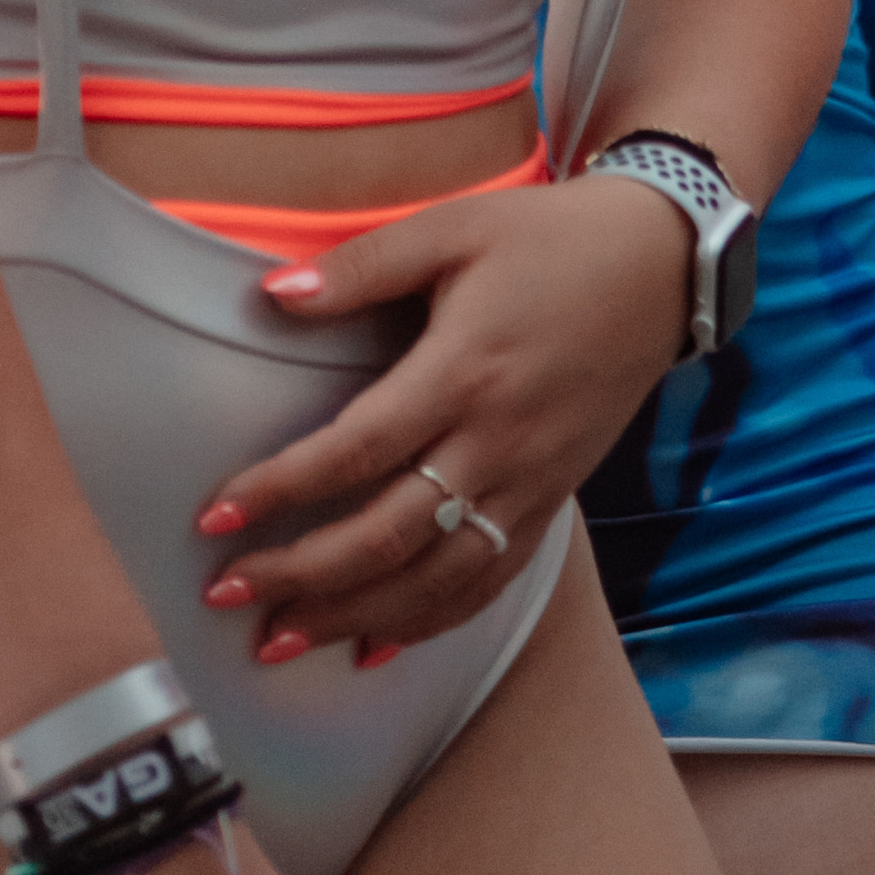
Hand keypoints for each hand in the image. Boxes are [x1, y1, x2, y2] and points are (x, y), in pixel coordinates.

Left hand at [192, 173, 691, 659]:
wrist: (660, 267)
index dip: (281, 489)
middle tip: (225, 593)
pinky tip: (375, 646)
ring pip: (436, 579)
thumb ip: (362, 267)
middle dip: (301, 574)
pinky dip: (429, 622)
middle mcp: (497, 443)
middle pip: (389, 536)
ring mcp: (530, 484)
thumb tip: (270, 296)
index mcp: (463, 372)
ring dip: (353, 618)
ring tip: (279, 639)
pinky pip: (488, 582)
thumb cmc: (547, 238)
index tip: (213, 516)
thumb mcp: (454, 227)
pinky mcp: (552, 502)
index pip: (357, 452)